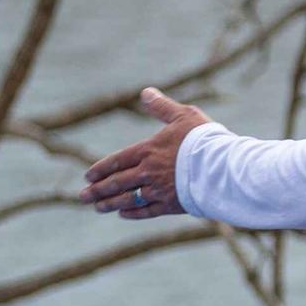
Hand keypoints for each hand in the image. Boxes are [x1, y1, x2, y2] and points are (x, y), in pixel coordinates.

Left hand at [81, 88, 206, 220]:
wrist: (223, 166)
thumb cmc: (204, 138)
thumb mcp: (183, 115)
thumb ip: (162, 107)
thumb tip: (146, 92)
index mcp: (148, 150)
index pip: (117, 161)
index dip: (101, 169)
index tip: (88, 176)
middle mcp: (148, 172)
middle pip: (117, 183)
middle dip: (98, 190)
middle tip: (83, 196)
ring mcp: (159, 190)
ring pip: (128, 199)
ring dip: (110, 204)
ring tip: (97, 207)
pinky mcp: (171, 205)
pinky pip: (146, 210)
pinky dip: (133, 212)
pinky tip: (123, 214)